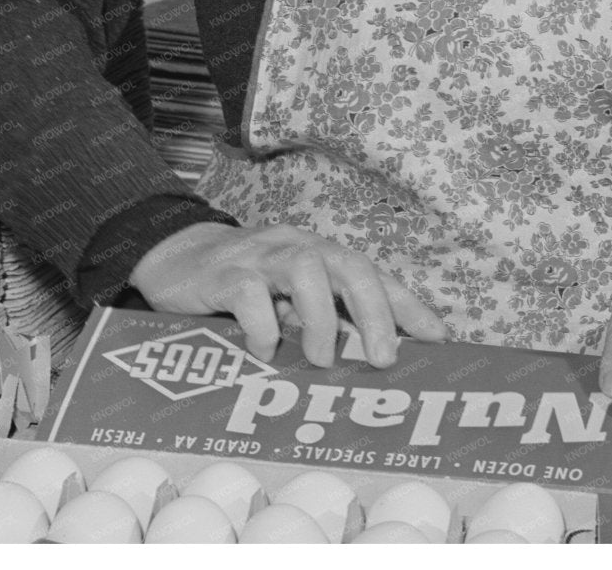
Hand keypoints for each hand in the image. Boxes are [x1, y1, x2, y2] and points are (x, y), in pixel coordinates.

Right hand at [128, 222, 446, 368]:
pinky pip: (248, 291)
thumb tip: (369, 362)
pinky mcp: (222, 273)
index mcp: (319, 257)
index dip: (407, 305)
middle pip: (348, 265)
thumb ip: (321, 323)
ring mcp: (259, 256)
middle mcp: (296, 249)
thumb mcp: (287, 303)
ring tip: (320, 359)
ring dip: (320, 318)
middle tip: (383, 360)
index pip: (372, 275)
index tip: (439, 339)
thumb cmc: (242, 289)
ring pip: (304, 268)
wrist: (172, 260)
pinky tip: (262, 352)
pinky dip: (262, 326)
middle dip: (374, 312)